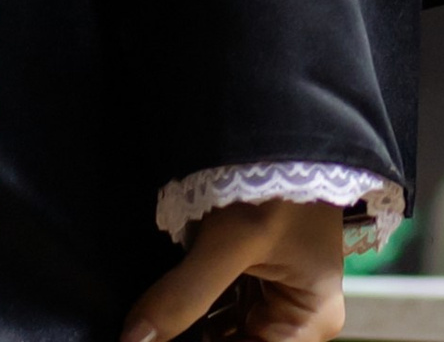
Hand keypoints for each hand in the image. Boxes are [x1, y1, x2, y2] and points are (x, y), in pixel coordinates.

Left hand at [124, 195, 348, 341]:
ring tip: (150, 322)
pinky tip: (163, 305)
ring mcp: (278, 296)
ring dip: (188, 325)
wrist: (282, 124)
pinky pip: (221, 306)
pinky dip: (193, 307)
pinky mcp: (257, 276)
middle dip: (189, 335)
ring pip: (224, 330)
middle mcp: (299, 317)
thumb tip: (133, 339)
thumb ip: (182, 296)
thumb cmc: (273, 181)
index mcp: (309, 321)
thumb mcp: (229, 241)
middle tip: (144, 331)